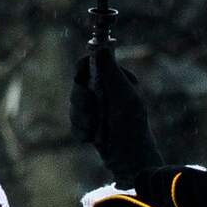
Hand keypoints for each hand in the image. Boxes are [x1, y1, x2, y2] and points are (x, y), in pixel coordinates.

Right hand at [70, 48, 162, 187]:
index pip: (92, 64)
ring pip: (74, 106)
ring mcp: (96, 109)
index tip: (80, 76)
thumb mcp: (123, 96)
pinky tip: (92, 139)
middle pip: (78, 85)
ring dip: (82, 119)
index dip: (83, 68)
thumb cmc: (132, 126)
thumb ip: (111, 72)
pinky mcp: (89, 126)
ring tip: (95, 129)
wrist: (129, 160)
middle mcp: (105, 92)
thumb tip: (101, 46)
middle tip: (92, 111)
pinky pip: (74, 123)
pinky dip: (82, 131)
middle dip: (83, 101)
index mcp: (116, 80)